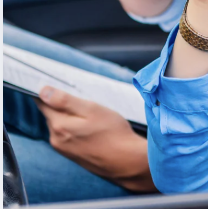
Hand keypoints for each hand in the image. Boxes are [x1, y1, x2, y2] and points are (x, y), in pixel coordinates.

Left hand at [36, 87, 154, 192]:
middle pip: (52, 113)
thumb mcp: (92, 110)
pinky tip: (92, 127)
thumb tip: (43, 91)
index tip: (61, 84)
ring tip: (92, 115)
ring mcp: (63, 149)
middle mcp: (55, 139)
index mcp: (59, 125)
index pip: (43, 103)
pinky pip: (67, 135)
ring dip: (71, 116)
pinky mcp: (71, 154)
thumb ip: (65, 101)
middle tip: (86, 100)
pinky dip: (76, 127)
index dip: (49, 92)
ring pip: (60, 124)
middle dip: (64, 104)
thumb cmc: (112, 133)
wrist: (125, 161)